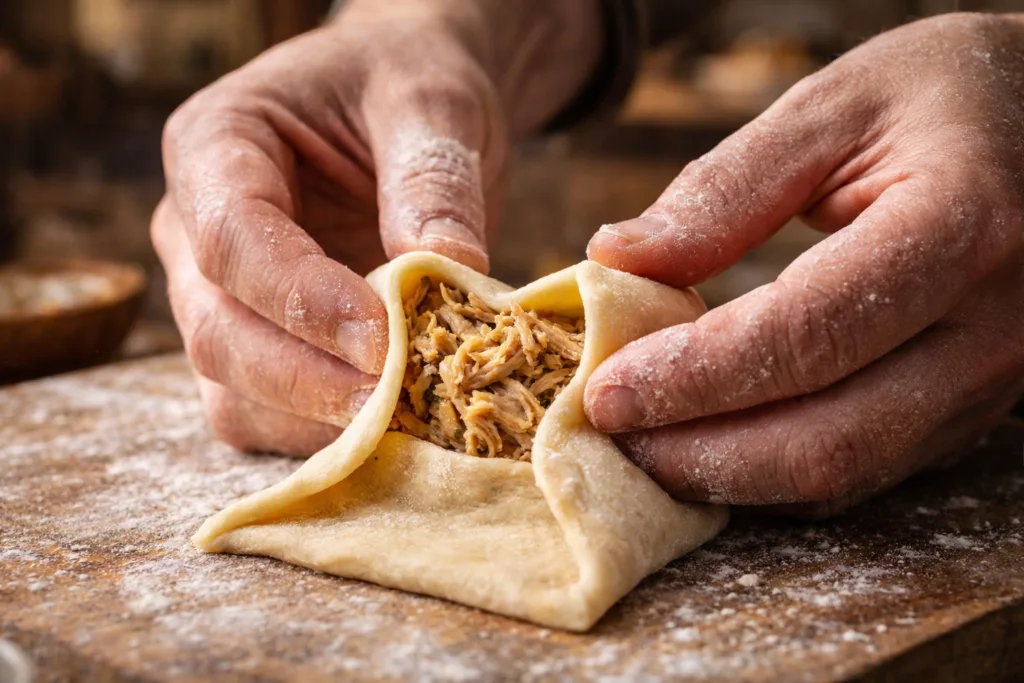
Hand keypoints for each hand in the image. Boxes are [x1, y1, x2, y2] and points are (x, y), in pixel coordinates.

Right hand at [153, 0, 600, 454]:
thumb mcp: (430, 103)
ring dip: (317, 420)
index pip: (232, 239)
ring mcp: (217, 298)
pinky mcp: (258, 347)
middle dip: (309, 379)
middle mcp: (195, 229)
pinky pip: (267, 415)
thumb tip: (447, 268)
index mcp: (215, 146)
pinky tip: (392, 427)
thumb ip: (431, 179)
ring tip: (407, 419)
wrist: (405, 113)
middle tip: (400, 400)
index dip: (303, 300)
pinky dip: (326, 434)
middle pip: (218, 331)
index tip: (384, 339)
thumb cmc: (403, 90)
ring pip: (233, 390)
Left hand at [585, 13, 1023, 515]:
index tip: (606, 391)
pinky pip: (866, 472)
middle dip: (701, 454)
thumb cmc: (947, 101)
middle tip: (613, 434)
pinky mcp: (971, 409)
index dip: (693, 377)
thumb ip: (726, 188)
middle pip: (828, 439)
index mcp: (961, 227)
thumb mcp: (835, 107)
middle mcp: (993, 327)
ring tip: (646, 446)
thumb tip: (617, 261)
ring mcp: (992, 382)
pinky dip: (776, 475)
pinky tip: (712, 446)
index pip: (805, 335)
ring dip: (731, 478)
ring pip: (847, 473)